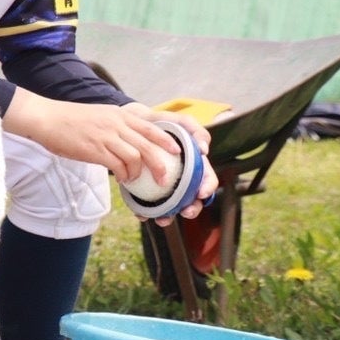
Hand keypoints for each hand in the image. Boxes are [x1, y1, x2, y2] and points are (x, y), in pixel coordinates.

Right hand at [3, 91, 216, 220]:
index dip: (171, 139)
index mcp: (120, 115)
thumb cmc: (71, 121)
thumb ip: (118, 128)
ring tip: (146, 182)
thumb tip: (132, 146)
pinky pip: (119, 165)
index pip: (153, 125)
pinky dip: (125, 175)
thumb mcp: (100, 118)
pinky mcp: (96, 149)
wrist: (46, 119)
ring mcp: (107, 135)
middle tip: (169, 177)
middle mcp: (118, 123)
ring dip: (144, 172)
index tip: (183, 151)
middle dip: (164, 162)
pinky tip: (124, 179)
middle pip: (151, 142)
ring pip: (137, 156)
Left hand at [122, 103, 218, 224]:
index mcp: (194, 165)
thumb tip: (204, 149)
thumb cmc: (158, 123)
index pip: (207, 180)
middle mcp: (182, 179)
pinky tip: (141, 214)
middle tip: (185, 212)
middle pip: (193, 199)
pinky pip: (148, 204)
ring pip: (172, 206)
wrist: (130, 124)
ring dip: (169, 216)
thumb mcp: (176, 120)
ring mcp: (165, 185)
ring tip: (162, 219)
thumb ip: (194, 128)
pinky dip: (146, 212)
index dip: (208, 188)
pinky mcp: (147, 189)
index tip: (201, 193)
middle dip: (192, 209)